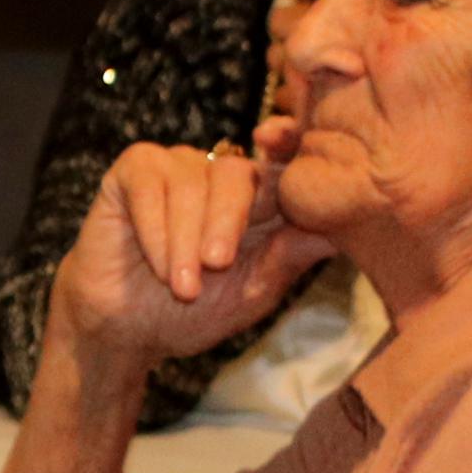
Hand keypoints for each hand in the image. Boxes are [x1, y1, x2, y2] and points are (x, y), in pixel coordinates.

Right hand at [51, 123, 334, 368]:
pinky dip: (155, 230)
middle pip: (238, 174)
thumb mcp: (254, 291)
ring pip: (191, 183)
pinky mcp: (132, 173)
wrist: (128, 329)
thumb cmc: (196, 310)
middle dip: (228, 220)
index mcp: (261, 199)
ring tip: (182, 286)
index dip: (289, 143)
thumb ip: (289, 256)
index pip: (284, 162)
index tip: (277, 145)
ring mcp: (175, 168)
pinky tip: (157, 265)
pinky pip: (148, 186)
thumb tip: (343, 231)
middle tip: (218, 264)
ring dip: (186, 240)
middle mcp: (220, 175)